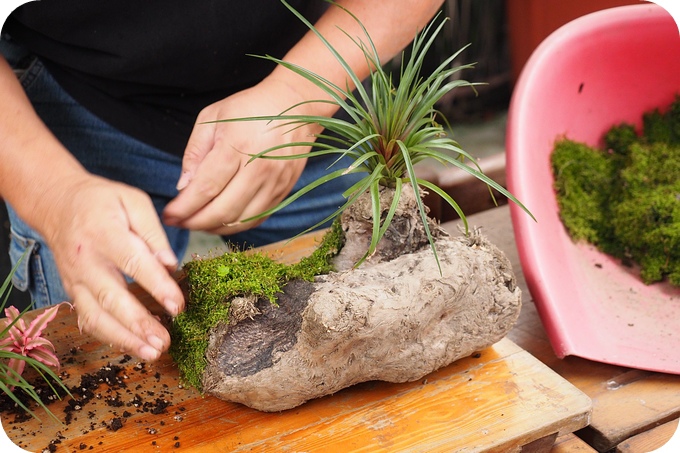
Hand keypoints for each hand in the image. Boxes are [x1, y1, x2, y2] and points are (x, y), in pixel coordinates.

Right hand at [45, 175, 183, 360]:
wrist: (57, 204)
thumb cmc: (102, 201)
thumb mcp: (133, 201)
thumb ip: (153, 232)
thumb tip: (170, 264)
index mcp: (104, 232)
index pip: (133, 263)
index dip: (157, 286)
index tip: (178, 306)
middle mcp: (86, 260)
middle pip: (111, 297)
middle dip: (139, 324)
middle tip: (164, 342)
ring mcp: (76, 279)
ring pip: (96, 316)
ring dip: (124, 339)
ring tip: (152, 353)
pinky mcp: (73, 292)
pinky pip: (89, 319)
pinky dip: (110, 337)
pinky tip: (132, 347)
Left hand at [163, 78, 319, 234]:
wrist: (292, 107)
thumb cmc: (248, 109)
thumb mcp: (211, 118)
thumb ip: (195, 153)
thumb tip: (184, 188)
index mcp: (238, 145)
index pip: (206, 188)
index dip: (184, 207)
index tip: (169, 215)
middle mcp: (260, 167)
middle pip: (223, 210)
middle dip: (195, 222)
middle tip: (179, 223)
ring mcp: (275, 182)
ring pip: (241, 220)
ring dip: (215, 228)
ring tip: (197, 223)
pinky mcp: (284, 190)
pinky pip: (258, 218)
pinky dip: (236, 225)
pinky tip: (221, 221)